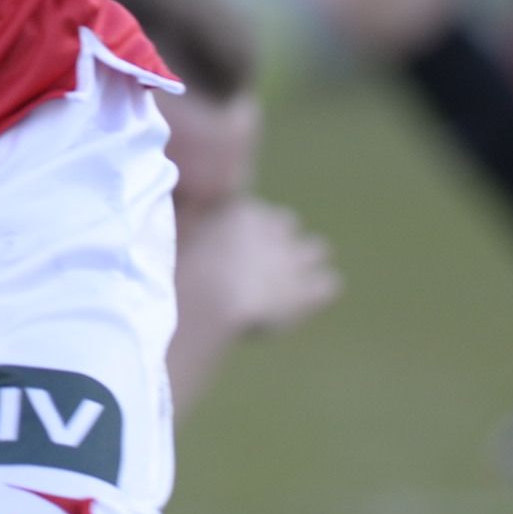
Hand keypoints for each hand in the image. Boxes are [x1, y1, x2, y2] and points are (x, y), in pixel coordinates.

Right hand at [182, 195, 341, 337]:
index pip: (257, 212)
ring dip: (307, 261)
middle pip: (288, 222)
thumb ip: (196, 227)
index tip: (237, 247)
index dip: (249, 230)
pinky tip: (305, 301)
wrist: (210, 299)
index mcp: (245, 212)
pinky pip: (329, 283)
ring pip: (318, 249)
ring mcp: (295, 258)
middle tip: (264, 263)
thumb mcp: (182, 238)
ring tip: (291, 283)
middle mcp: (275, 228)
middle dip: (281, 239)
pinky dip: (320, 290)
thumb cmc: (185, 271)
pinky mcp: (310, 289)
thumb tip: (195, 224)